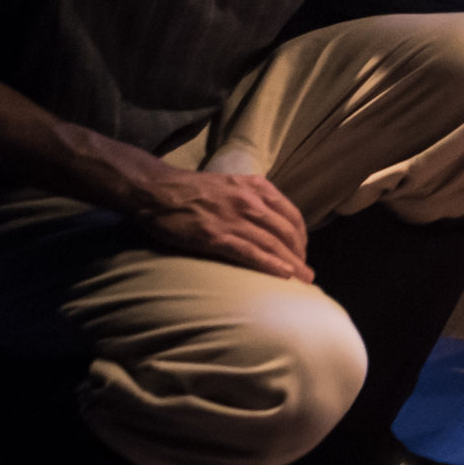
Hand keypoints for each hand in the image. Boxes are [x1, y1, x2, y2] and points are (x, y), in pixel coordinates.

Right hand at [134, 168, 311, 280]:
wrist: (156, 189)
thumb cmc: (191, 190)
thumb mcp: (231, 184)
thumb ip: (251, 198)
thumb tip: (268, 219)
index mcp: (256, 187)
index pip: (290, 214)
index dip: (300, 235)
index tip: (303, 250)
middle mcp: (250, 200)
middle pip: (286, 231)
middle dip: (300, 253)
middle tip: (307, 272)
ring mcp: (233, 218)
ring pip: (272, 243)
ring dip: (292, 263)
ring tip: (305, 280)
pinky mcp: (215, 236)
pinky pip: (250, 252)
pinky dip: (270, 264)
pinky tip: (284, 275)